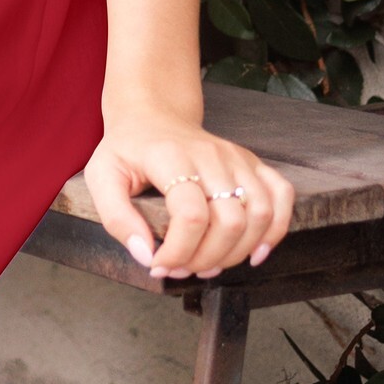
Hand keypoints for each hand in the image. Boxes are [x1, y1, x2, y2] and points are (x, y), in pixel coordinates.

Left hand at [83, 111, 294, 280]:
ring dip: (238, 252)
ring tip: (209, 264)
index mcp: (170, 156)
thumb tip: (145, 255)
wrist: (151, 115)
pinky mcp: (251, 162)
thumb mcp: (102, 177)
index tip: (159, 265)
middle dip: (207, 258)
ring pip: (259, 214)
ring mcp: (235, 157)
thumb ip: (117, 218)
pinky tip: (254, 252)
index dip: (179, 251)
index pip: (191, 214)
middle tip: (183, 268)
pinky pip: (281, 195)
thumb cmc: (127, 150)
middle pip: (230, 220)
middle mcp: (209, 154)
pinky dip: (276, 229)